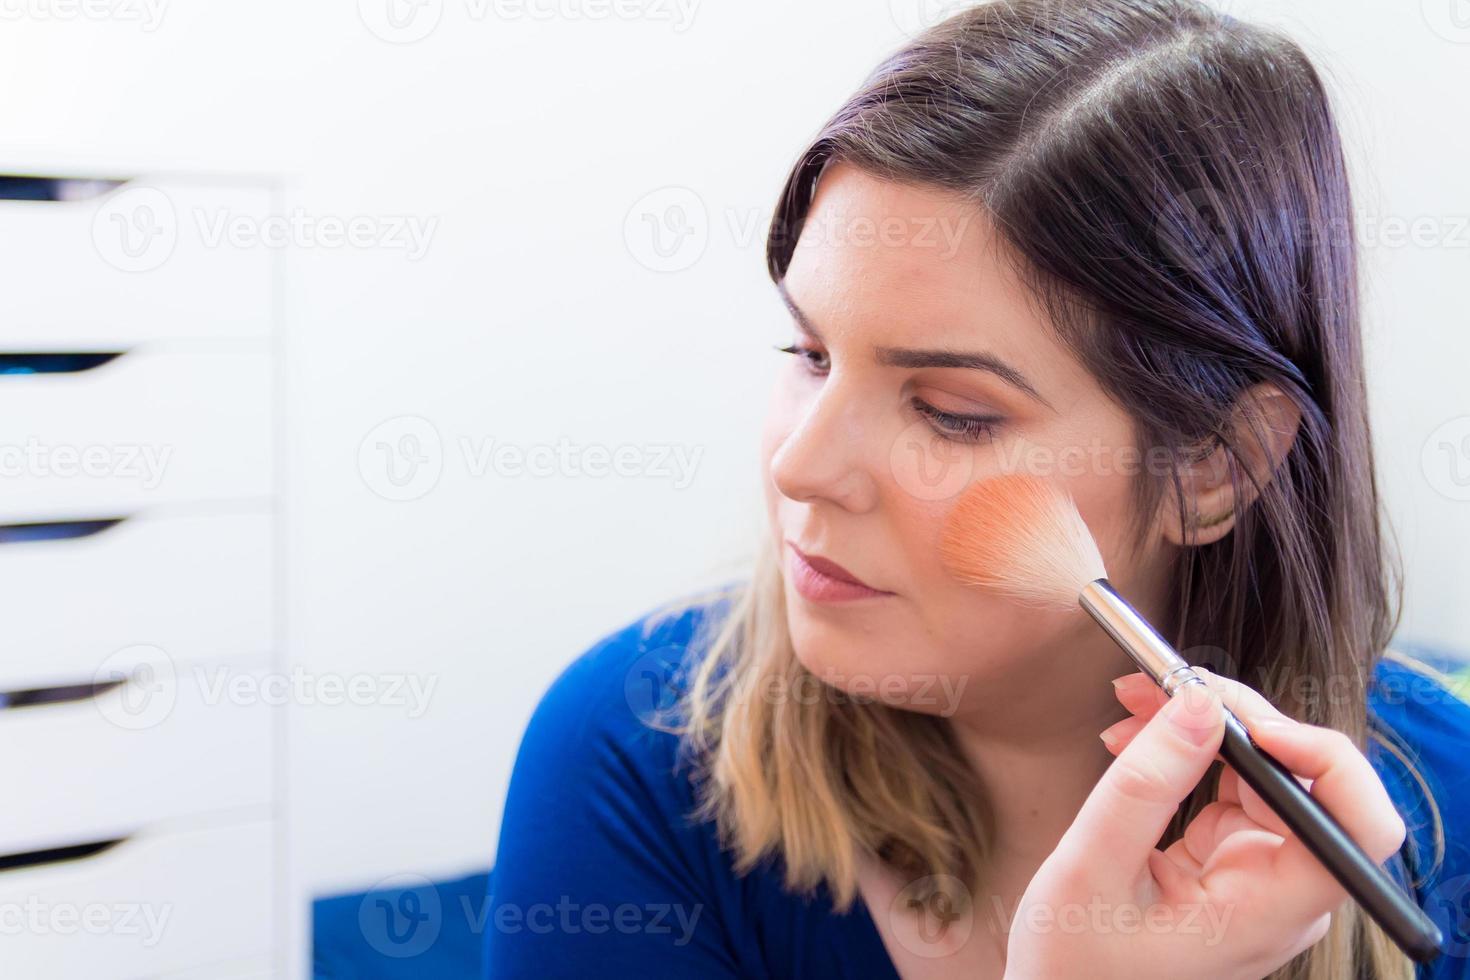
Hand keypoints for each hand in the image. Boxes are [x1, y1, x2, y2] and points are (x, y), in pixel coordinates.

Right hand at [1001, 669, 1406, 979]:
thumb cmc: (1073, 963)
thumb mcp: (1091, 867)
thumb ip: (1148, 784)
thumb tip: (1201, 704)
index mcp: (1268, 912)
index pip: (1355, 829)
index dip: (1323, 761)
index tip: (1251, 724)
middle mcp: (1281, 896)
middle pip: (1305, 783)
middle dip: (1237, 720)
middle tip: (1162, 683)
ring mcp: (1258, 879)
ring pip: (1266, 776)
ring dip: (1206, 728)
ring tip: (1136, 703)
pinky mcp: (1230, 866)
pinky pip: (1231, 791)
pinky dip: (1189, 755)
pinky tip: (1138, 739)